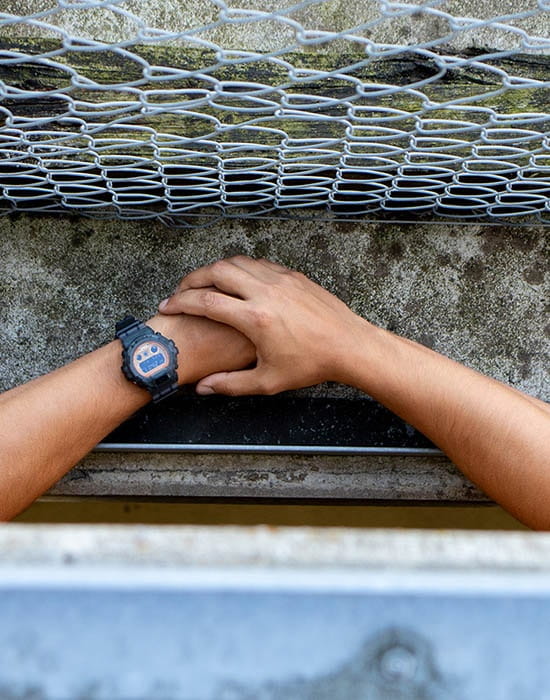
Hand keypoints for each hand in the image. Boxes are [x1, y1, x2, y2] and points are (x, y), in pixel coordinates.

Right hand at [158, 256, 369, 394]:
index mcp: (255, 318)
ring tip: (204, 283)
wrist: (349, 345)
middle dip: (191, 279)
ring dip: (215, 270)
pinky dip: (240, 268)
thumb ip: (231, 384)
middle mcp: (265, 292)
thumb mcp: (268, 381)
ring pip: (237, 262)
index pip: (206, 302)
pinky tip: (236, 280)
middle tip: (180, 290)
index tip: (167, 306)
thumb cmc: (311, 365)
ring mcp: (280, 279)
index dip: (180, 302)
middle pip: (216, 272)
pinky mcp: (293, 275)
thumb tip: (203, 387)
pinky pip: (258, 263)